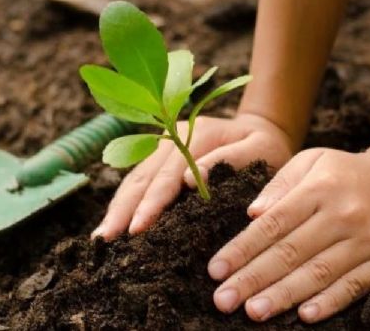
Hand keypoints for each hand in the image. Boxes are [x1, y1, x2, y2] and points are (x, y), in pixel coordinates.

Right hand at [91, 113, 294, 239]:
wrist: (263, 129)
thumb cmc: (267, 147)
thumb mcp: (261, 150)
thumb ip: (230, 160)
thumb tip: (190, 181)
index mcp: (197, 134)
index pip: (168, 174)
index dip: (152, 202)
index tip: (138, 228)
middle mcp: (172, 136)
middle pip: (142, 176)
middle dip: (123, 209)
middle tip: (106, 239)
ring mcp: (162, 145)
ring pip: (133, 178)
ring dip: (117, 208)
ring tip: (101, 237)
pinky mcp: (159, 157)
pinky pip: (137, 180)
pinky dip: (124, 202)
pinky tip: (112, 223)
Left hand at [208, 148, 369, 322]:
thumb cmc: (345, 173)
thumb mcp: (312, 160)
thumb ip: (280, 184)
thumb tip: (252, 214)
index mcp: (317, 190)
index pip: (272, 224)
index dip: (242, 249)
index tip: (216, 270)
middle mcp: (341, 215)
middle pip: (290, 252)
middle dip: (253, 278)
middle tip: (223, 301)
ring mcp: (366, 240)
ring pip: (319, 272)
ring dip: (284, 295)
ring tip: (254, 311)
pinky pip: (356, 285)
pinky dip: (331, 302)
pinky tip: (306, 316)